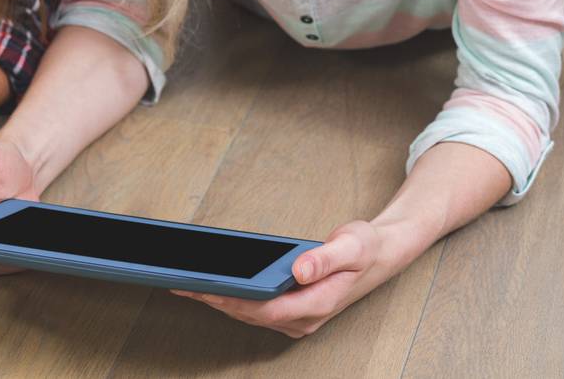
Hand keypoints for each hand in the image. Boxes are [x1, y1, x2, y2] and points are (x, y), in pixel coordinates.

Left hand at [171, 220, 398, 337]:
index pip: (264, 309)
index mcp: (317, 304)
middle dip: (215, 301)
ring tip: (189, 286)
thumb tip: (299, 269)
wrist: (381, 254)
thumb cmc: (365, 248)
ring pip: (251, 315)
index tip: (204, 289)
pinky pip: (257, 310)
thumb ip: (324, 259)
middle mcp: (305, 318)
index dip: (231, 301)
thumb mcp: (351, 246)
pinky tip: (217, 286)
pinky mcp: (294, 311)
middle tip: (182, 285)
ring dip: (221, 302)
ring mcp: (299, 318)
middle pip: (251, 315)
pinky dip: (234, 299)